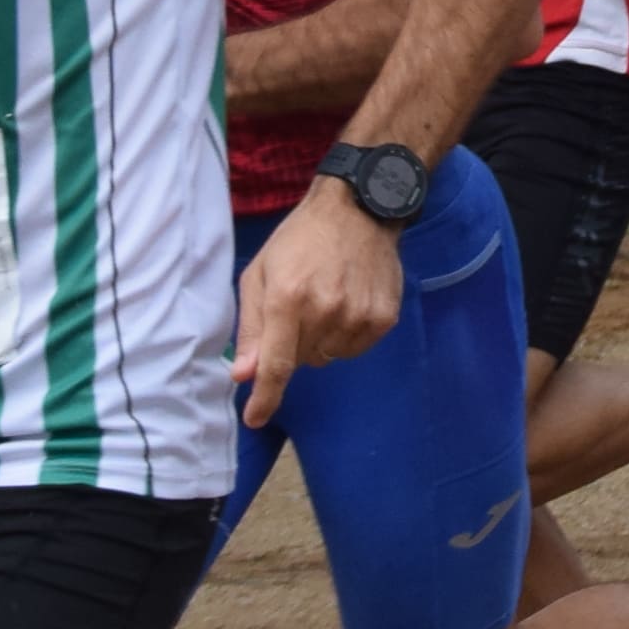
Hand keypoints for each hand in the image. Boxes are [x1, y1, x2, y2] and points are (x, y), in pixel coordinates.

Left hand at [235, 188, 408, 424]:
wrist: (359, 209)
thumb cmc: (299, 240)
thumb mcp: (261, 273)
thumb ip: (252, 327)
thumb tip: (244, 375)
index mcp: (289, 298)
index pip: (276, 364)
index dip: (265, 398)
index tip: (255, 419)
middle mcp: (326, 311)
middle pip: (301, 360)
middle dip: (292, 343)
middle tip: (298, 306)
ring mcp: (359, 316)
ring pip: (328, 357)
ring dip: (320, 340)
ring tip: (326, 299)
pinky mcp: (383, 318)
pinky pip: (355, 349)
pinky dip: (345, 335)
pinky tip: (348, 302)